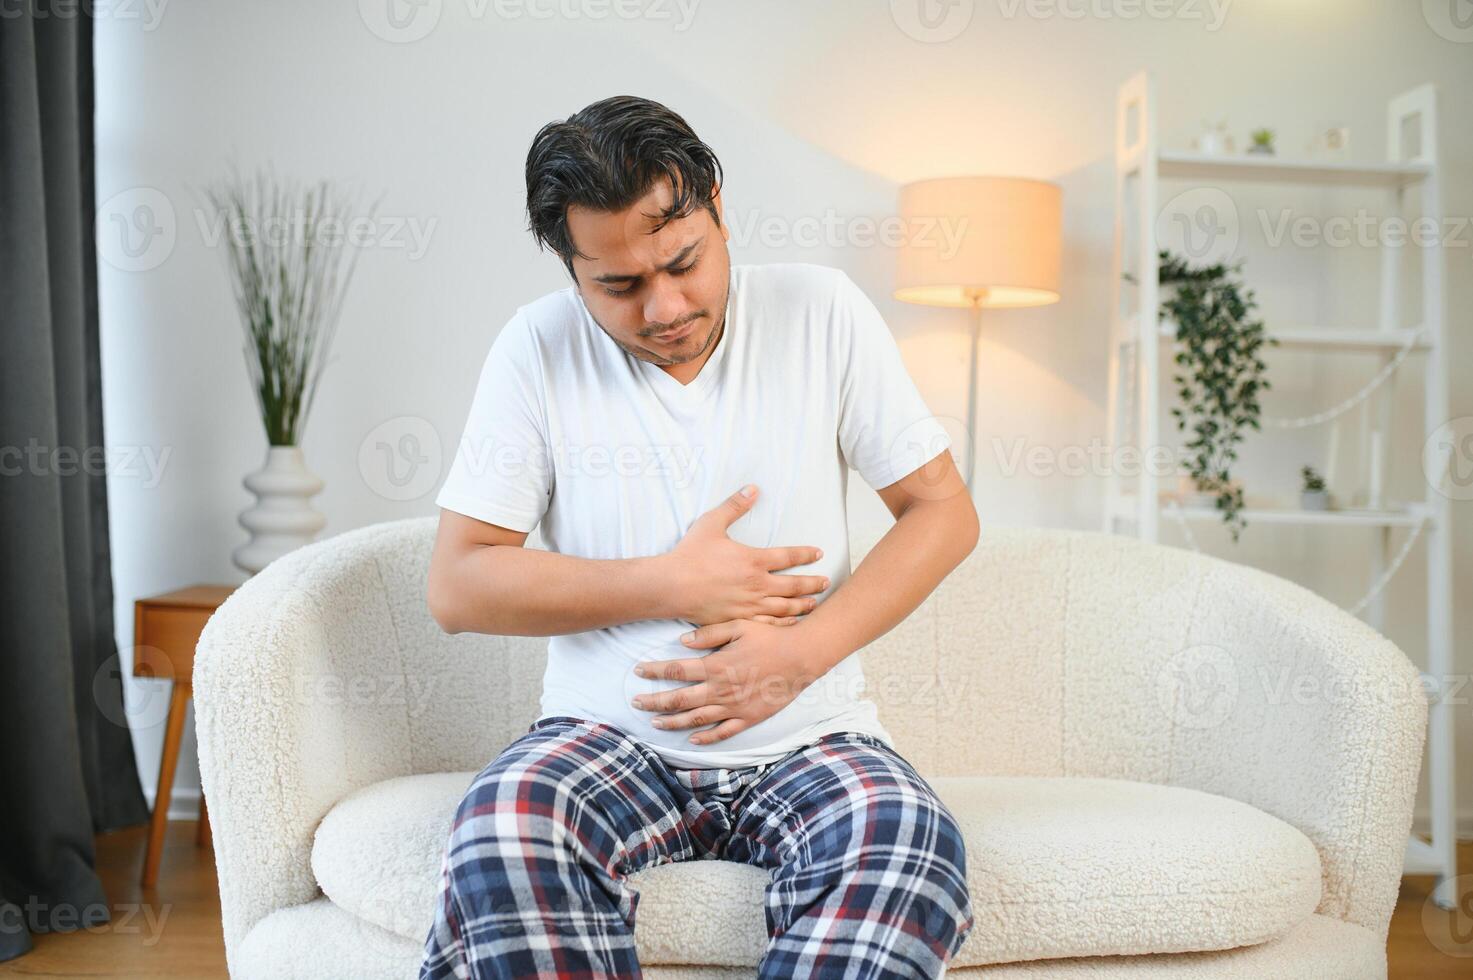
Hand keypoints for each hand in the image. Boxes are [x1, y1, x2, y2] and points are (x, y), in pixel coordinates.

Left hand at [629, 619, 831, 744]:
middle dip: (654, 702)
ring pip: (696, 719)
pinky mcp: (748, 717)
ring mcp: (734, 706)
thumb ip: (709, 633)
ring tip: (656, 723)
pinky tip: (692, 738)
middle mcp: (720, 689)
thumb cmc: (770, 637)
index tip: (638, 671)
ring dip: (673, 722)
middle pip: (679, 699)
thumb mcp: (739, 626)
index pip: (676, 670)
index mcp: (715, 665)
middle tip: (635, 703)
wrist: (801, 658)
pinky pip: (723, 732)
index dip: (654, 671)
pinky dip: (706, 737)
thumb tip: (682, 641)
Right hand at [661, 484, 829, 626]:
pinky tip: (791, 622)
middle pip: (794, 585)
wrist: (671, 586)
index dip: (806, 554)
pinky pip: (768, 623)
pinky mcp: (739, 619)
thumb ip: (734, 506)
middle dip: (812, 583)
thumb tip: (753, 489)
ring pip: (785, 607)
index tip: (818, 553)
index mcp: (753, 560)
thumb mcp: (712, 523)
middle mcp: (757, 584)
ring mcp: (749, 605)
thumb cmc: (690, 555)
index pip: (788, 556)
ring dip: (803, 604)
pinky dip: (784, 622)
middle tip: (826, 582)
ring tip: (815, 603)